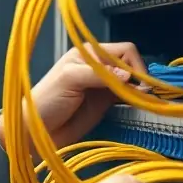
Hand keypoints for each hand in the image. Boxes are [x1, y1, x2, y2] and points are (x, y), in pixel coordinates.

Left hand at [0, 42, 145, 153]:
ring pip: (132, 83)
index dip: (134, 64)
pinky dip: (136, 101)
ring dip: (141, 90)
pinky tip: (140, 106)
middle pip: (132, 66)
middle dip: (141, 77)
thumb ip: (98, 74)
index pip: (124, 51)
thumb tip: (128, 76)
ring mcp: (104, 86)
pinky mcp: (105, 104)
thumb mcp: (69, 79)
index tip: (138, 82)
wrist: (35, 131)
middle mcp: (99, 67)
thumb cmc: (45, 100)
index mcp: (89, 54)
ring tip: (147, 101)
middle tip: (145, 94)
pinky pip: (127, 98)